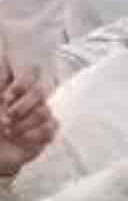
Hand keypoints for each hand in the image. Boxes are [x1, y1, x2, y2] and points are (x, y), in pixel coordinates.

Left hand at [0, 59, 54, 176]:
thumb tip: (4, 61)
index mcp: (13, 93)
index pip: (28, 75)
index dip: (20, 84)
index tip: (6, 98)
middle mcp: (28, 101)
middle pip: (39, 92)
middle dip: (22, 106)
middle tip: (6, 118)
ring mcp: (38, 116)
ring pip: (45, 111)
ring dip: (25, 124)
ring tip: (10, 132)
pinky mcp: (46, 132)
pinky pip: (51, 127)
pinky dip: (35, 134)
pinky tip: (22, 139)